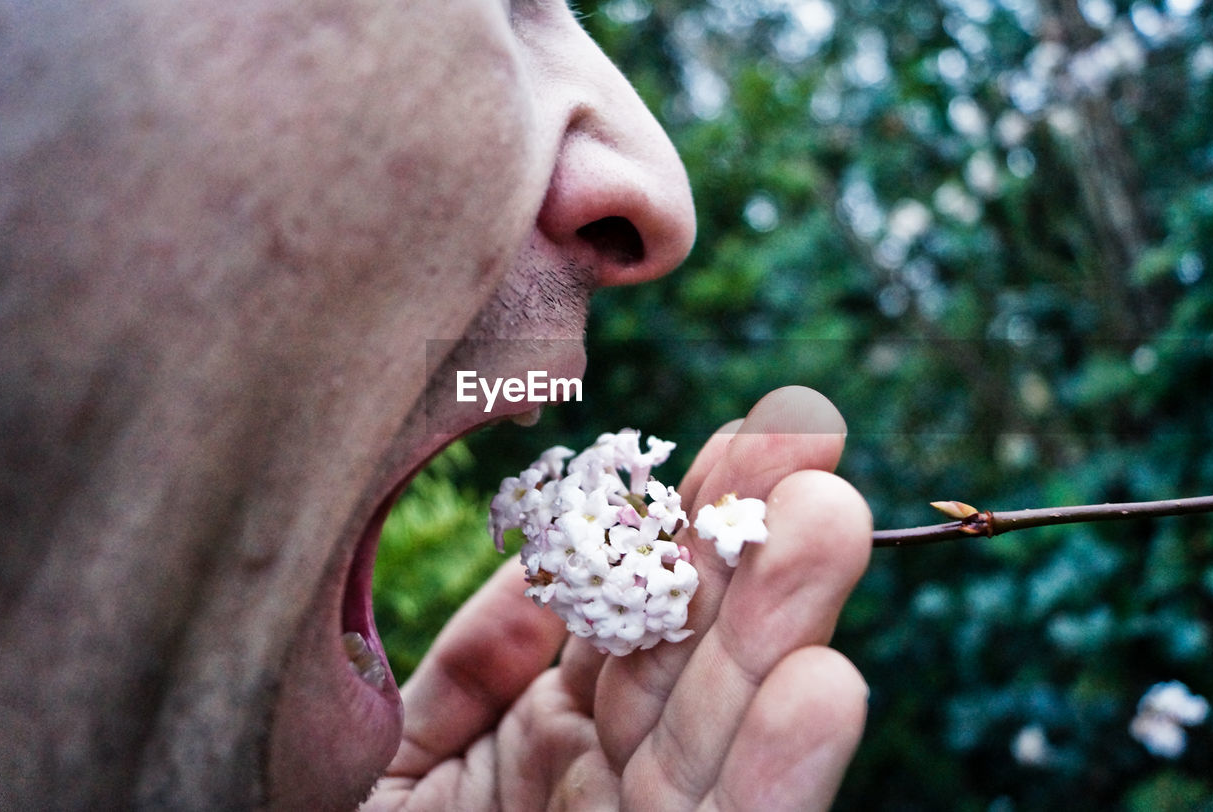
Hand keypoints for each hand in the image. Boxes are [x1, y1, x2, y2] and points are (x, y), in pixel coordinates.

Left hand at [365, 386, 872, 809]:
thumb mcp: (381, 753)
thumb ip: (473, 665)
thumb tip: (550, 569)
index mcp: (537, 738)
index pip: (627, 619)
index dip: (683, 530)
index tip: (744, 436)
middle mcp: (598, 786)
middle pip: (689, 663)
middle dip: (750, 558)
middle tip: (810, 453)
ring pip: (721, 737)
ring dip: (783, 633)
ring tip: (831, 524)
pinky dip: (782, 775)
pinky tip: (825, 685)